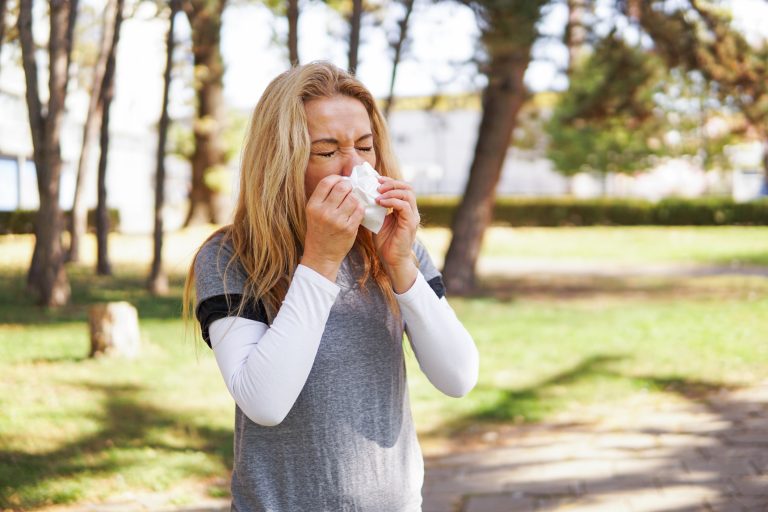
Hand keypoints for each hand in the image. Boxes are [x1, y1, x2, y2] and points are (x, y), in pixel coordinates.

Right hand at [302, 175, 364, 280]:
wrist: (321, 255)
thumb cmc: (319, 231)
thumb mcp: (314, 213)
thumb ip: (324, 197)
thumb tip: (342, 180)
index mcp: (313, 206)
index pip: (327, 182)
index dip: (337, 178)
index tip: (341, 181)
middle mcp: (324, 212)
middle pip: (342, 187)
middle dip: (349, 186)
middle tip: (350, 191)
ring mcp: (337, 220)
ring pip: (353, 198)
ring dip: (356, 198)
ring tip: (353, 202)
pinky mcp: (349, 228)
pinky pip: (360, 210)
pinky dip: (360, 208)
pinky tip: (356, 211)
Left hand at [374, 177, 419, 292]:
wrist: (392, 260)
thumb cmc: (385, 242)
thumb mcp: (378, 220)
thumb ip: (376, 208)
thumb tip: (363, 196)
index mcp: (405, 209)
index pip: (402, 188)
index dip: (390, 181)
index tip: (376, 180)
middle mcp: (411, 211)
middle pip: (407, 187)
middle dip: (392, 183)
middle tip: (377, 185)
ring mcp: (412, 216)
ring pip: (408, 194)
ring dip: (391, 191)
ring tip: (378, 193)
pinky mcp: (410, 223)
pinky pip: (405, 206)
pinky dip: (392, 201)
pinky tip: (380, 202)